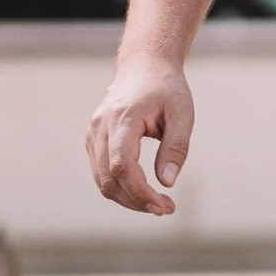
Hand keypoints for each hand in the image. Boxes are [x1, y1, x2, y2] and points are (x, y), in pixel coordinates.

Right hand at [85, 54, 194, 215]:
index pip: (122, 166)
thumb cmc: (166, 89)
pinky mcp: (94, 140)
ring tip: (158, 203)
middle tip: (166, 209)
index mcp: (122, 118)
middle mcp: (100, 127)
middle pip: (109, 178)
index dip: (140, 192)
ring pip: (102, 180)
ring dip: (128, 198)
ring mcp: (93, 134)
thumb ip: (176, 148)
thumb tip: (167, 182)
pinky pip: (102, 173)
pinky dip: (120, 188)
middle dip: (137, 200)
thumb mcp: (182, 114)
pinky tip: (144, 191)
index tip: (164, 205)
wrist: (144, 66)